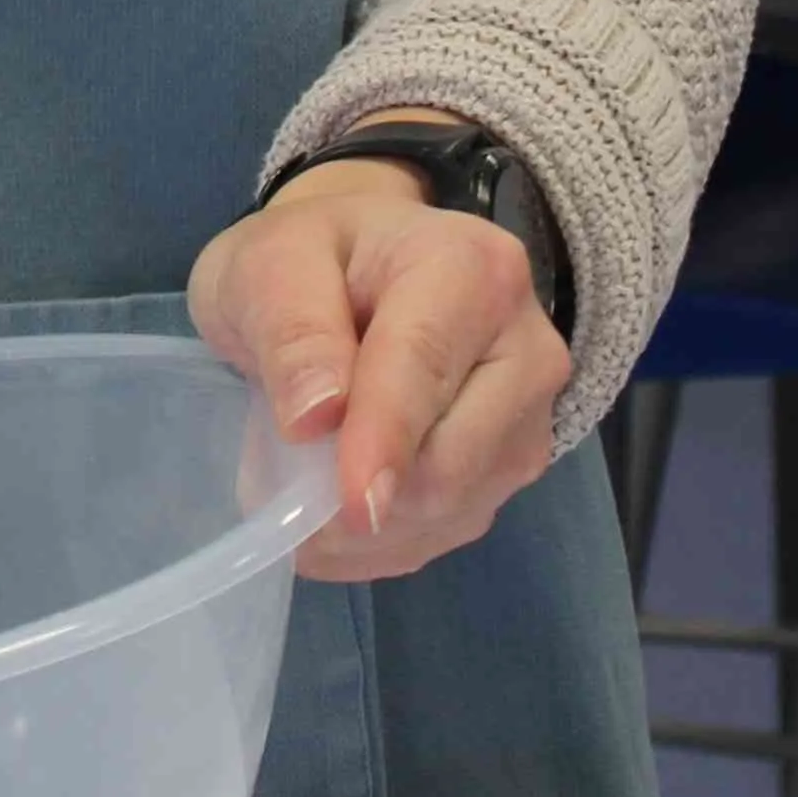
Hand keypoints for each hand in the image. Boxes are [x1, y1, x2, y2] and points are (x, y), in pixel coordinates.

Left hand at [186, 131, 568, 582]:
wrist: (353, 272)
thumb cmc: (309, 258)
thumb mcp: (268, 264)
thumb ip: (291, 328)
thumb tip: (316, 417)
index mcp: (471, 268)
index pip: (425, 365)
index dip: (384, 438)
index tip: (354, 503)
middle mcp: (525, 346)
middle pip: (452, 457)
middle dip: (362, 491)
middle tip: (278, 485)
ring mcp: (529, 416)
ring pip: (451, 508)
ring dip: (366, 526)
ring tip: (300, 482)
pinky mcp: (512, 469)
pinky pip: (447, 531)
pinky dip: (381, 538)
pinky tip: (335, 506)